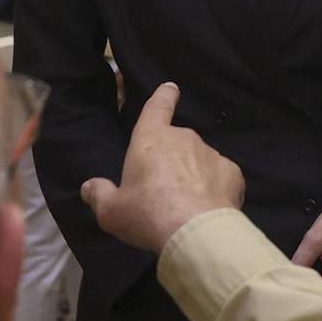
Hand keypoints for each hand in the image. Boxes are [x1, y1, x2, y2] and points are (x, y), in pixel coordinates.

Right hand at [81, 83, 244, 252]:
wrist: (196, 232)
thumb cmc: (147, 214)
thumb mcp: (112, 211)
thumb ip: (99, 195)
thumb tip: (89, 187)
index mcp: (151, 139)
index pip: (156, 108)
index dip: (163, 97)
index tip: (170, 88)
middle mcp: (183, 138)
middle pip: (176, 142)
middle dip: (172, 160)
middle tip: (164, 190)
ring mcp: (211, 154)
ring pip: (199, 160)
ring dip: (193, 175)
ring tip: (187, 205)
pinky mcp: (233, 173)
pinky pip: (220, 177)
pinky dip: (215, 188)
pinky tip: (209, 208)